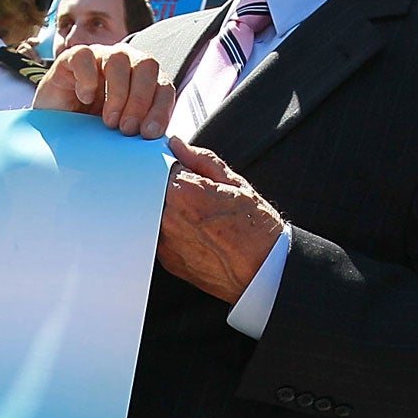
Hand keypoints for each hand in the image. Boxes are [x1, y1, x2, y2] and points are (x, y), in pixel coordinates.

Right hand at [34, 44, 172, 137]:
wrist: (53, 133)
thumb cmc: (91, 133)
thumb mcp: (121, 136)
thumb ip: (141, 132)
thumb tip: (161, 143)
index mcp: (143, 81)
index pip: (163, 86)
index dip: (160, 109)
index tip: (149, 134)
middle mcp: (125, 63)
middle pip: (147, 65)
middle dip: (140, 100)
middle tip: (127, 129)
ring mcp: (98, 57)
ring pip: (119, 58)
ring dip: (118, 92)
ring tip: (108, 122)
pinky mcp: (71, 58)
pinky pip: (85, 56)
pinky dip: (88, 78)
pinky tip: (85, 99)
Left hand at [157, 137, 283, 304]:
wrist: (264, 271)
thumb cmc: (256, 230)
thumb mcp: (235, 184)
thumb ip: (201, 161)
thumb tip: (179, 146)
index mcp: (184, 193)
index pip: (162, 167)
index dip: (177, 170)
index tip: (189, 175)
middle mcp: (168, 218)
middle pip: (154, 191)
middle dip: (172, 190)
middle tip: (200, 201)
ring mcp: (165, 241)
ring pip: (155, 215)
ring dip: (170, 212)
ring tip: (201, 220)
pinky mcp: (166, 260)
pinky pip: (160, 237)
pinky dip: (172, 232)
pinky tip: (197, 236)